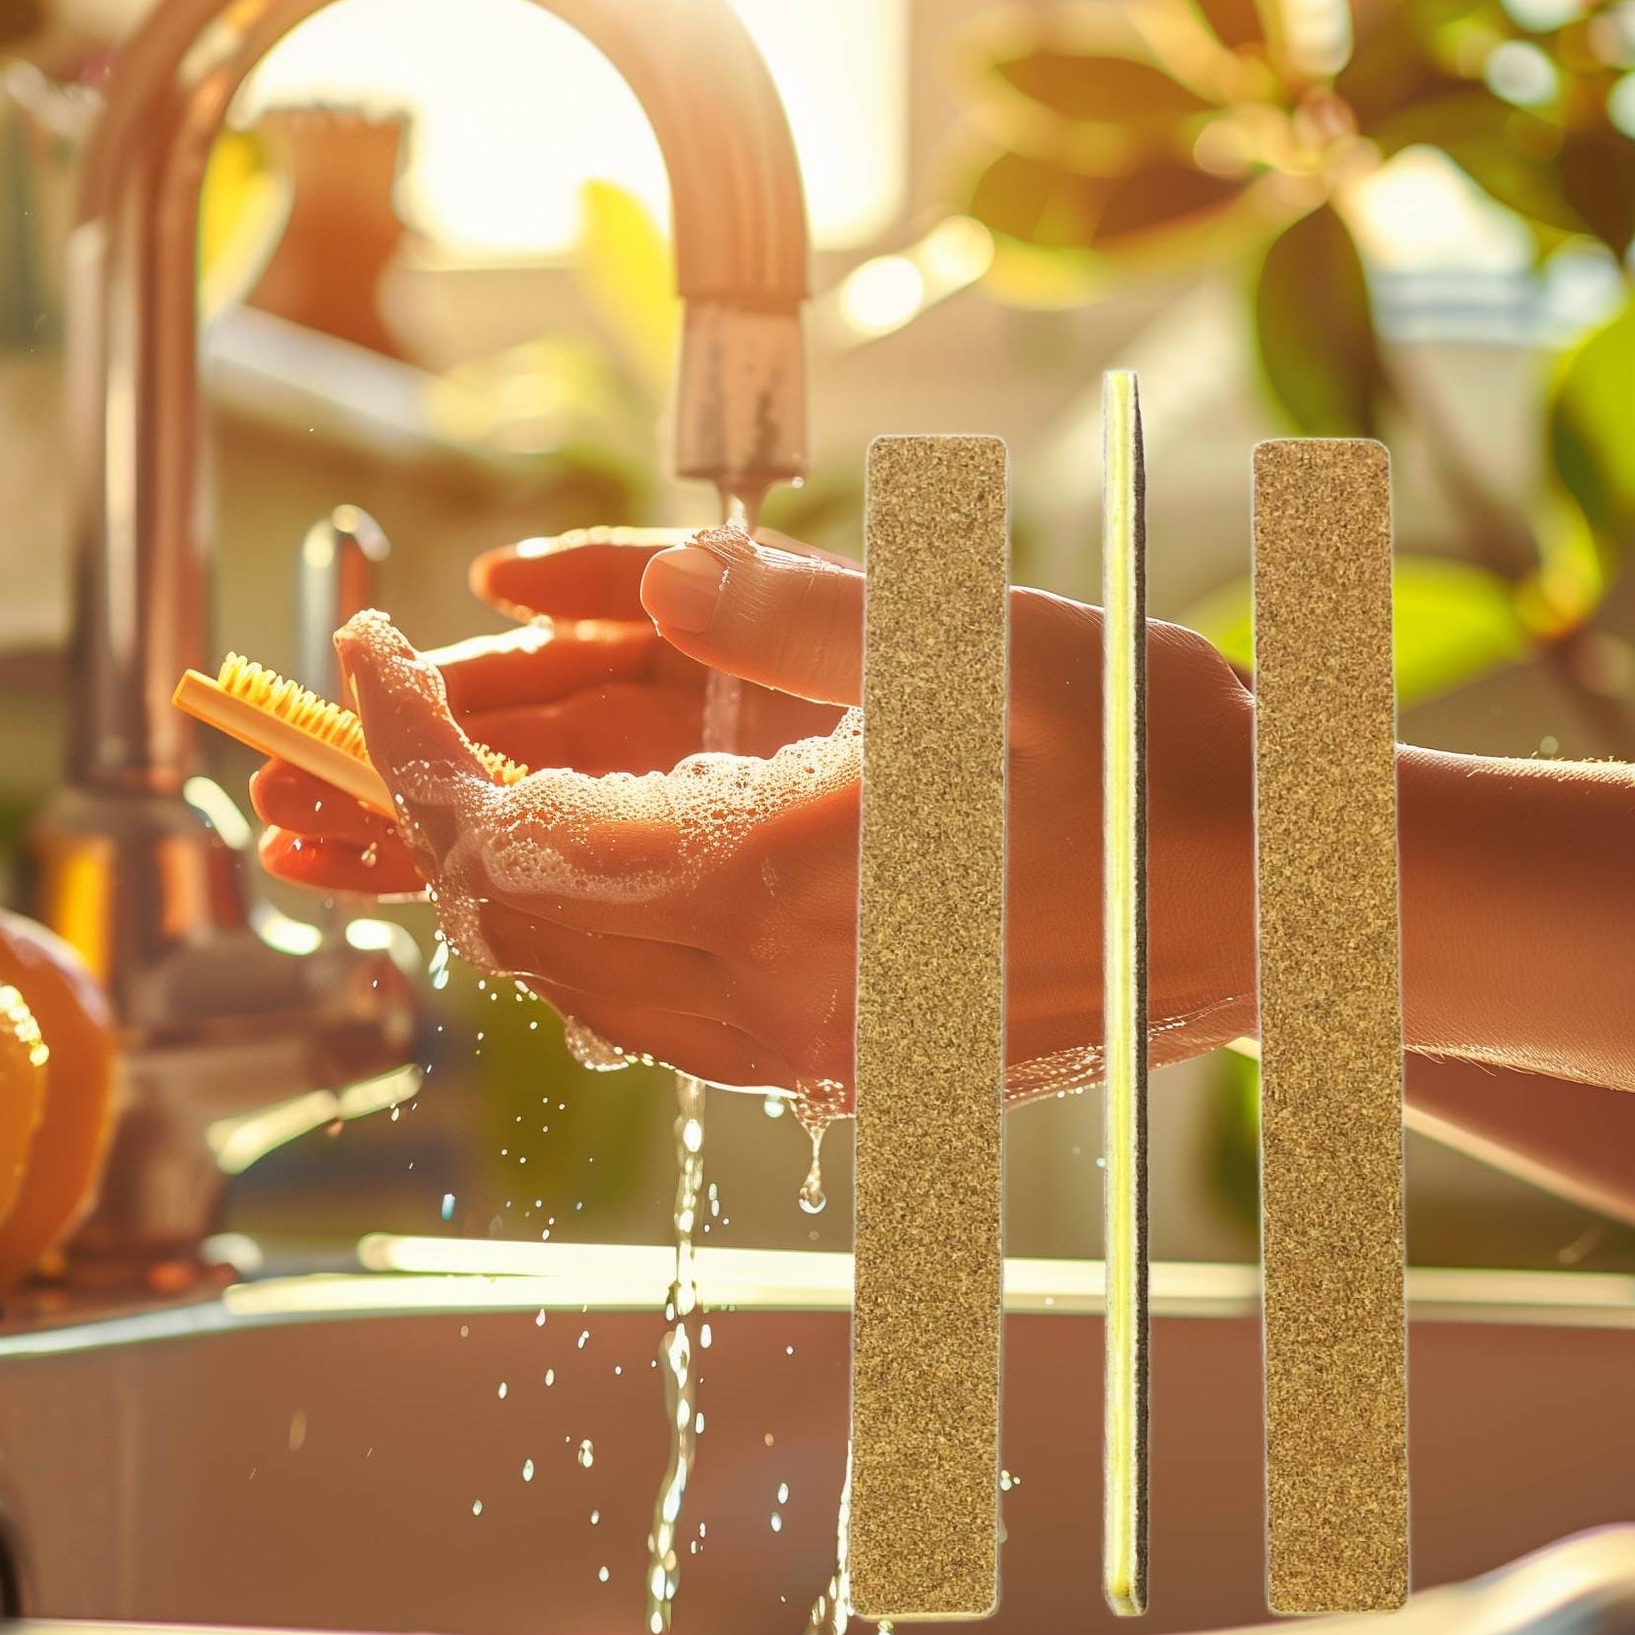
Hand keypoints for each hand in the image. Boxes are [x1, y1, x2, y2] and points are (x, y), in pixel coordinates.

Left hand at [333, 529, 1260, 1101]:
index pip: (499, 833)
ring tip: (462, 771)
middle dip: (416, 811)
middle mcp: (759, 998)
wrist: (1273, 904)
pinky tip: (596, 851)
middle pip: (506, 922)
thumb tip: (651, 578)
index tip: (361, 648)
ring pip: (567, 979)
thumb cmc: (1146, 766)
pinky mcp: (832, 1057)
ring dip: (492, 875)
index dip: (400, 738)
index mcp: (765, 891)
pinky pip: (649, 1008)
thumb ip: (795, 611)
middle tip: (381, 711)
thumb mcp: (977, 646)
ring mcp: (795, 1046)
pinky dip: (583, 926)